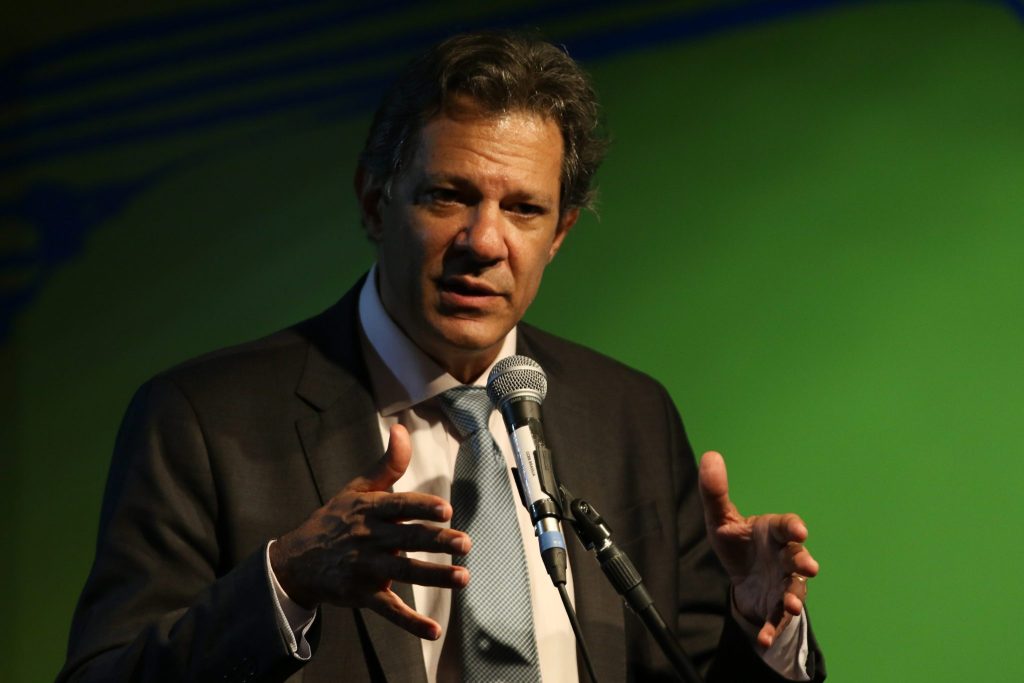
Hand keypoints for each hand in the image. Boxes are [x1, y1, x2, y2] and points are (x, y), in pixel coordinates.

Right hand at [270, 424, 470, 639]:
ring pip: (404, 573)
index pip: (399, 506)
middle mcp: (368, 538)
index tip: (446, 510)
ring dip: (435, 576)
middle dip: (437, 542)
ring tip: (463, 577)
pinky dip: (411, 623)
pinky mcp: (363, 595)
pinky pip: (390, 609)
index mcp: (369, 510)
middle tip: (465, 543)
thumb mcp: (357, 489)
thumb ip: (387, 464)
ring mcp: (366, 568)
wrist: (297, 560)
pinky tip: (434, 629)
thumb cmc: (335, 520)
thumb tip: (402, 429)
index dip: (422, 507)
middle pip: (407, 539)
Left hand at [698, 451, 818, 647]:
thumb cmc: (737, 541)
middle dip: (804, 561)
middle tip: (810, 566)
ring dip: (794, 597)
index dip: (794, 526)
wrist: (741, 576)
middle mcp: (784, 557)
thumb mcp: (721, 519)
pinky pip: (776, 619)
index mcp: (774, 532)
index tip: (799, 530)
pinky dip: (772, 628)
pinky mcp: (775, 606)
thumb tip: (710, 455)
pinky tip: (763, 638)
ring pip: (794, 590)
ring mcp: (783, 582)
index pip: (787, 526)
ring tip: (789, 605)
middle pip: (798, 558)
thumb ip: (714, 491)